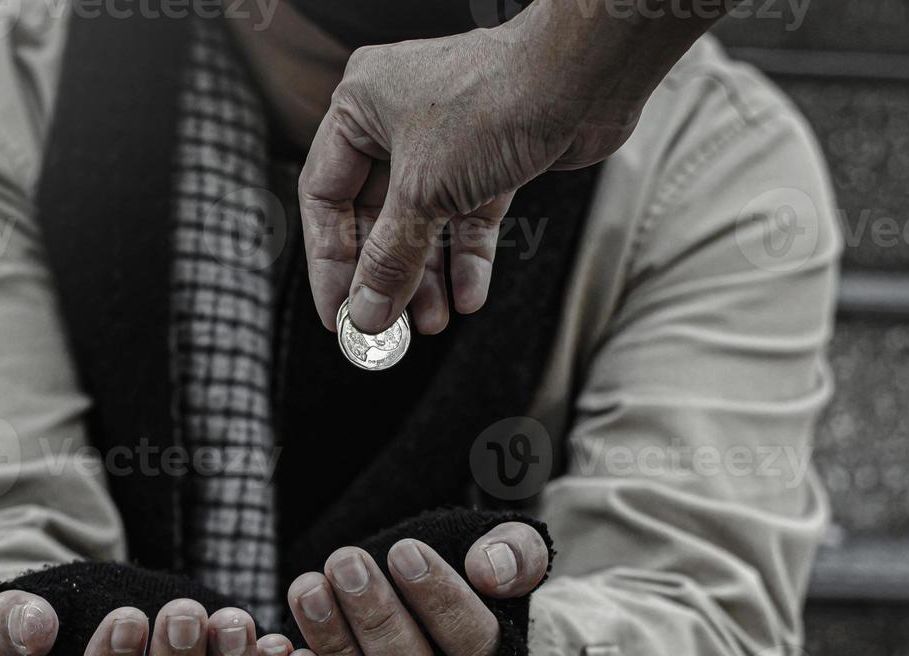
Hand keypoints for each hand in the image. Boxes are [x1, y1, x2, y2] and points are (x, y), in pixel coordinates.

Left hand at [282, 521, 549, 655]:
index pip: (473, 643)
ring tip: (309, 585)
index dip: (439, 599)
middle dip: (374, 616)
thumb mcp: (509, 557)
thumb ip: (518, 553)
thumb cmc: (466, 580)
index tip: (404, 552)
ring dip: (329, 638)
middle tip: (346, 562)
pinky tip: (288, 651)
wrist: (423, 615)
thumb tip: (490, 571)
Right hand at [300, 0, 717, 334]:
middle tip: (389, 327)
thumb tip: (367, 311)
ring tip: (433, 322)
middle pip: (376, 216)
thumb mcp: (424, 192)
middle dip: (387, 275)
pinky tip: (469, 297)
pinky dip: (468, 258)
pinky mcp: (490, 157)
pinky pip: (468, 217)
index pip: (324, 198)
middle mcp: (396, 119)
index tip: (338, 313)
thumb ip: (391, 258)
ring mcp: (445, 139)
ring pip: (424, 222)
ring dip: (428, 277)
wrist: (584, 74)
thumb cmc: (495, 99)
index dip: (329, 262)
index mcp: (358, 108)